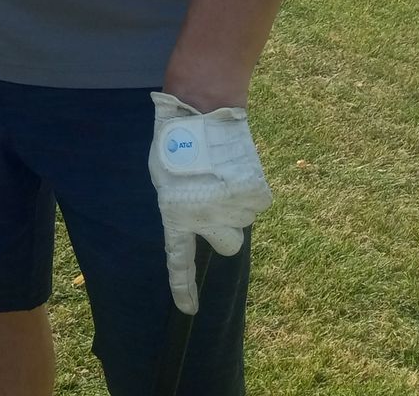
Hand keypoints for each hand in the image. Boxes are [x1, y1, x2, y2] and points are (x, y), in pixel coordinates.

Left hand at [148, 91, 273, 313]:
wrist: (203, 109)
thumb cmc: (174, 139)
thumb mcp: (162, 176)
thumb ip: (176, 204)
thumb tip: (191, 218)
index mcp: (176, 214)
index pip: (178, 259)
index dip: (183, 287)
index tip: (189, 310)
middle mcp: (207, 218)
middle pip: (225, 245)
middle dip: (223, 230)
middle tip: (214, 200)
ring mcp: (234, 208)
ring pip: (240, 220)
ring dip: (233, 204)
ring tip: (221, 173)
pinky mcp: (255, 194)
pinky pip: (253, 202)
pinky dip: (247, 190)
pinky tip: (235, 168)